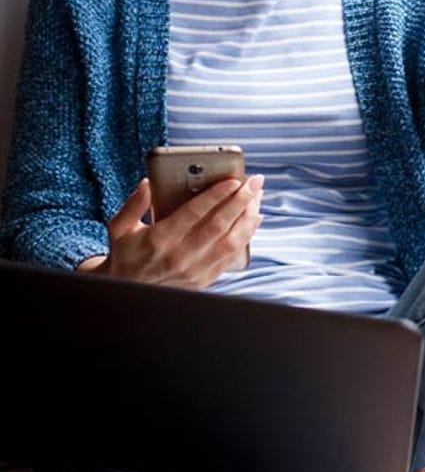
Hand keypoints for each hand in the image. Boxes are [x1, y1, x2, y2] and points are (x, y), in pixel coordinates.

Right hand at [91, 175, 263, 288]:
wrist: (129, 291)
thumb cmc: (126, 254)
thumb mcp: (120, 228)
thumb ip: (133, 204)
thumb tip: (149, 183)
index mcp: (159, 239)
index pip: (193, 213)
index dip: (215, 196)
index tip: (233, 180)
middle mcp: (180, 256)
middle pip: (218, 225)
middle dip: (240, 201)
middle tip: (255, 182)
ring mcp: (195, 270)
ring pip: (230, 241)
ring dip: (248, 217)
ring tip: (258, 197)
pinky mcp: (204, 279)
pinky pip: (231, 256)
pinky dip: (246, 237)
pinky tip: (254, 219)